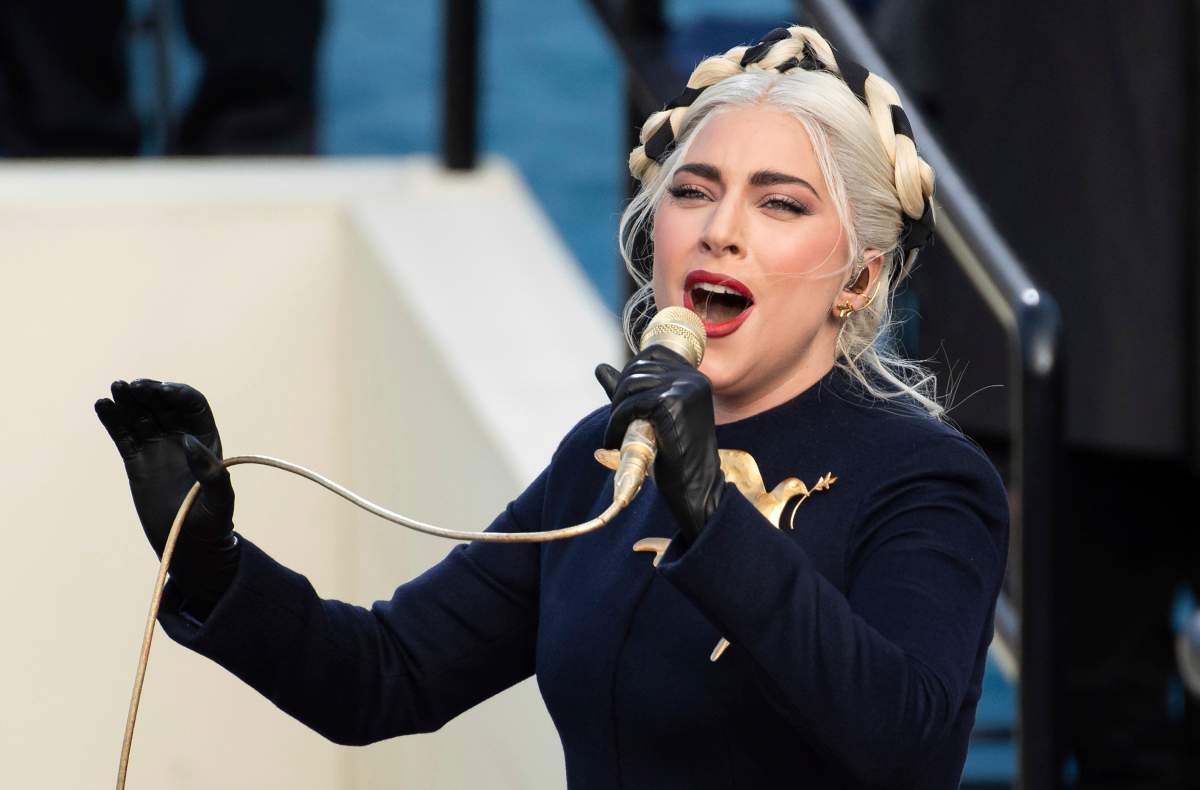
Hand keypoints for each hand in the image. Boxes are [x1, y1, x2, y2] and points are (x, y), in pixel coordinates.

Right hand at [95, 379, 239, 615]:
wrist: (189, 546)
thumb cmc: (212, 524)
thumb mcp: (219, 501)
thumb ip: (212, 474)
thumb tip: (189, 442)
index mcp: (205, 440)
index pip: (192, 405)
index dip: (178, 394)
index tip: (162, 391)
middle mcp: (181, 438)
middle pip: (163, 404)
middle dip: (149, 392)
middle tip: (133, 386)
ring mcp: (157, 448)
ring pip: (141, 415)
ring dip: (129, 400)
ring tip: (116, 389)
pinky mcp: (136, 461)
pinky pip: (124, 434)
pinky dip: (113, 419)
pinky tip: (103, 406)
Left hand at [595, 346, 723, 545]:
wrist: (695, 486)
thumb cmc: (675, 453)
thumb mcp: (652, 415)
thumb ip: (630, 390)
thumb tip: (600, 368)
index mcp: (694, 377)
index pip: (652, 353)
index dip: (630, 372)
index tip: (624, 401)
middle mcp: (692, 378)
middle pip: (638, 368)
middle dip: (619, 393)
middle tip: (616, 422)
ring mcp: (684, 388)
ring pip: (632, 385)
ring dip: (616, 410)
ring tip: (615, 433)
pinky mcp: (672, 404)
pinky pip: (631, 405)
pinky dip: (617, 422)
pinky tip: (615, 440)